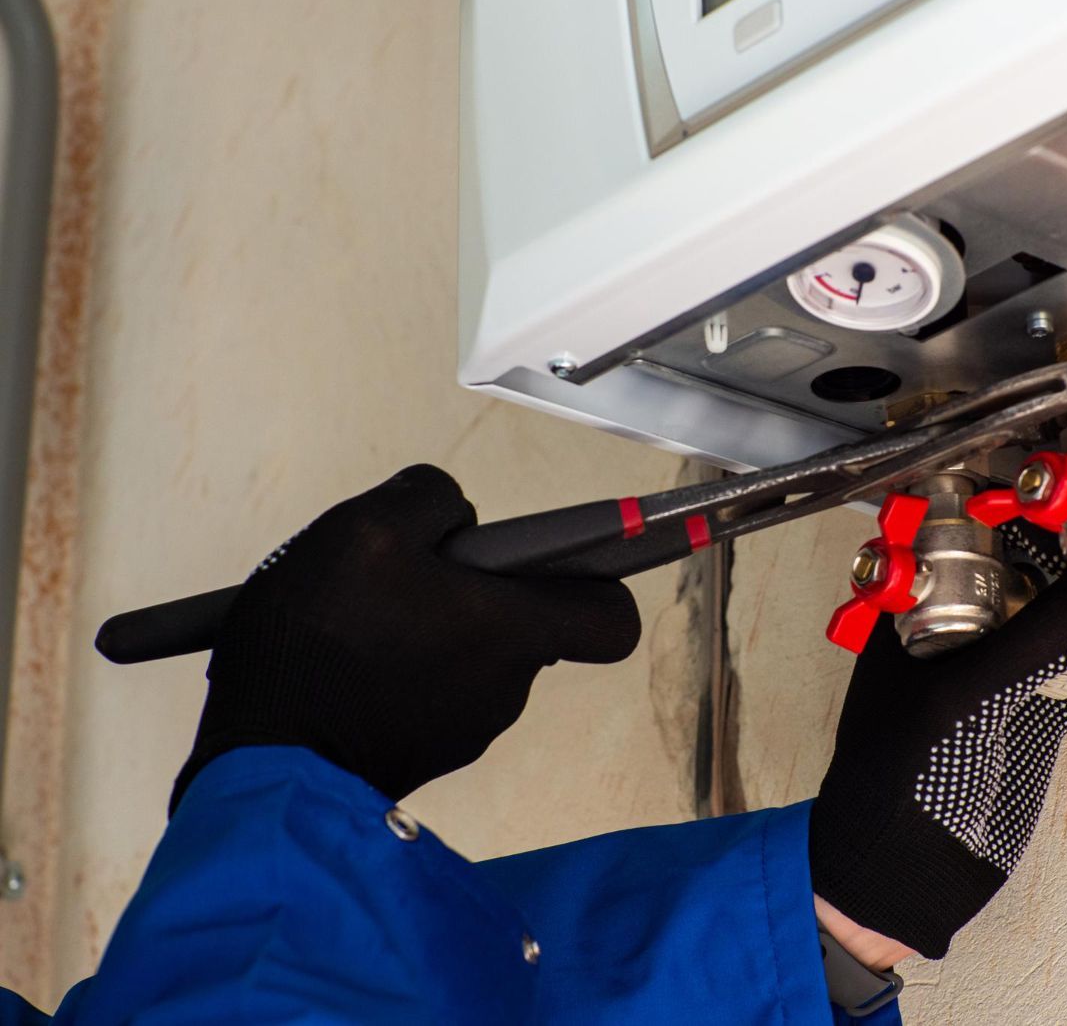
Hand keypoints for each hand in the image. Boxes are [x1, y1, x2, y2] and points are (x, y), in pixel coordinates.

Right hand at [171, 464, 639, 810]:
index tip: (565, 552)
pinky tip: (345, 654)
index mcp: (515, 632)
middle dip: (478, 587)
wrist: (260, 762)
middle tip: (413, 570)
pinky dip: (402, 665)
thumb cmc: (318, 643)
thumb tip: (454, 514)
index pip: (612, 616)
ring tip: (360, 613)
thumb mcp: (366, 527)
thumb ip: (429, 498)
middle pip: (524, 620)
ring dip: (432, 624)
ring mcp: (466, 728)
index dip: (602, 576)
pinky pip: (431, 689)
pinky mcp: (421, 753)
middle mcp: (506, 687)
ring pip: (470, 652)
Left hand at [808, 569, 1066, 958]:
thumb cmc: (894, 779)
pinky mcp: (1033, 706)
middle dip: (1062, 535)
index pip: (964, 534)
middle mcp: (954, 628)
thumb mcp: (958, 696)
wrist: (903, 875)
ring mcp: (997, 667)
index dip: (1011, 505)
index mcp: (912, 610)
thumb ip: (1031, 642)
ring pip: (1050, 607)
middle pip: (1018, 564)